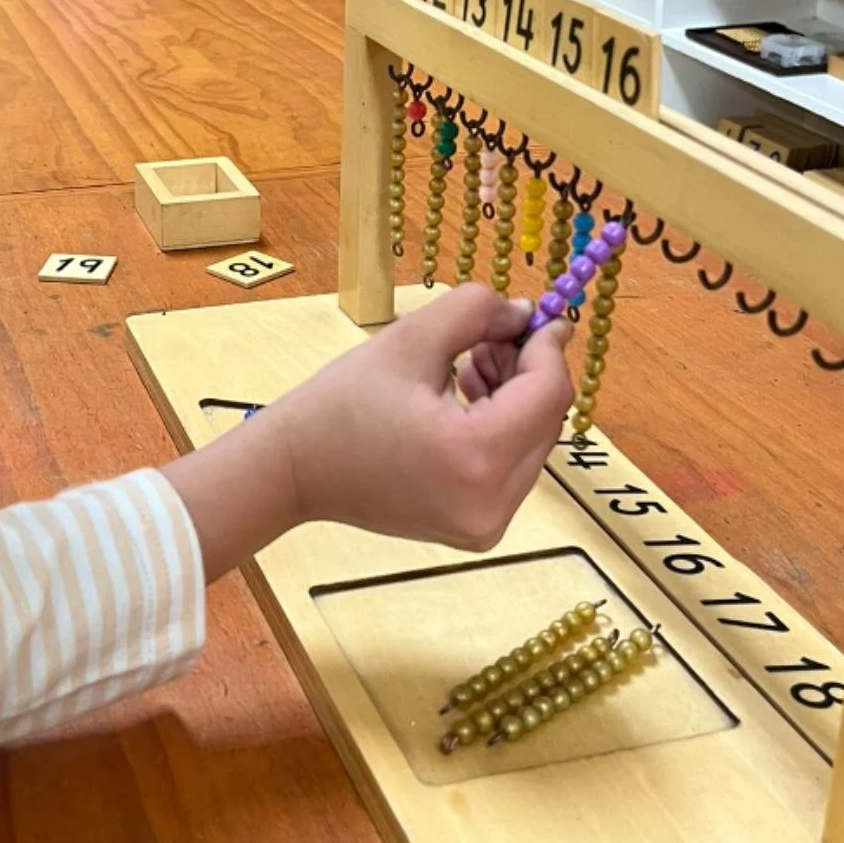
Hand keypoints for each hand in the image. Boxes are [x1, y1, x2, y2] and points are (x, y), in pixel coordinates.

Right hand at [163, 285, 572, 578]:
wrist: (295, 469)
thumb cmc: (342, 402)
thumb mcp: (411, 339)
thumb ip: (477, 312)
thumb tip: (527, 314)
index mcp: (474, 456)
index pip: (547, 394)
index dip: (548, 347)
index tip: (539, 314)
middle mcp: (491, 504)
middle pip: (546, 422)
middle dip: (528, 371)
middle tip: (491, 336)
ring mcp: (486, 525)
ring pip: (534, 444)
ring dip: (516, 399)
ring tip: (469, 366)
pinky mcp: (477, 530)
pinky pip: (512, 468)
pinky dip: (501, 429)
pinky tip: (464, 401)